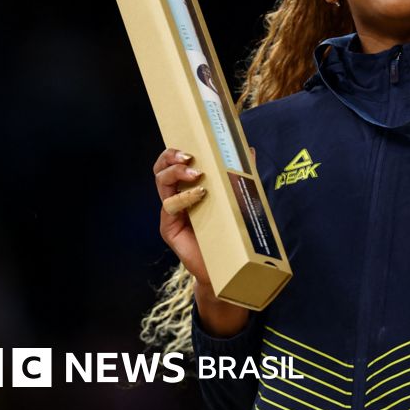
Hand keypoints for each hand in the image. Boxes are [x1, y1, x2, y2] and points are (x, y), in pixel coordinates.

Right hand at [154, 147, 254, 335]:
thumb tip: (248, 149)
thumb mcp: (237, 196)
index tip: (192, 144)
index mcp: (188, 186)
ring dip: (175, 173)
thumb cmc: (231, 230)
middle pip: (161, 168)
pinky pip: (170, 207)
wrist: (228, 264)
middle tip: (187, 156)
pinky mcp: (170, 228)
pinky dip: (183, 197)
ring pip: (161, 183)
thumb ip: (241, 173)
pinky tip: (199, 194)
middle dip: (170, 156)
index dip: (177, 150)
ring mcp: (171, 212)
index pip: (174, 162)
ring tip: (195, 173)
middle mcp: (176, 196)